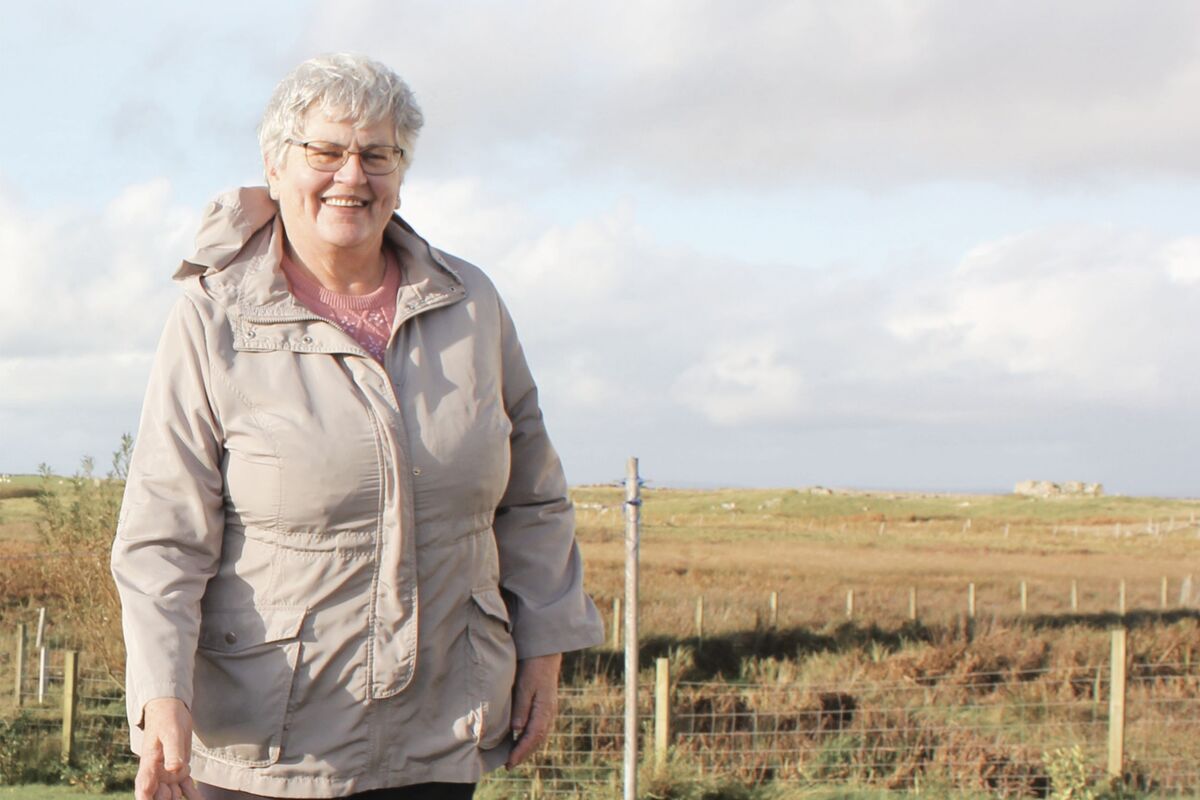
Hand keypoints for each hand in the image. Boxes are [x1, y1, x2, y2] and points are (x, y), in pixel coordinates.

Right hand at [136, 697, 203, 799]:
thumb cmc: (166, 719)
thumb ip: (173, 751)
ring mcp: (168, 775)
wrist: (171, 710)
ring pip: (173, 797)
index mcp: (149, 766)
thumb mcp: (171, 733)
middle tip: (176, 799)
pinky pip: (187, 788)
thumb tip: (174, 769)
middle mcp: (156, 775)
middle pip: (158, 798)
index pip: (144, 789)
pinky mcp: (180, 771)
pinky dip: (193, 797)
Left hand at [506, 652, 561, 767]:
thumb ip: (521, 708)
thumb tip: (517, 730)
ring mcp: (549, 710)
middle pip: (537, 740)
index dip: (521, 752)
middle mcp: (549, 713)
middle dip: (524, 754)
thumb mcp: (525, 686)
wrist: (545, 653)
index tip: (509, 763)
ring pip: (539, 735)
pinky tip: (522, 739)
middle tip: (509, 765)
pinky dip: (531, 738)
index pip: (532, 737)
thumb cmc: (533, 667)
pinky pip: (540, 728)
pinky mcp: (546, 706)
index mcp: (544, 710)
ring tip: (514, 757)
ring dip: (528, 747)